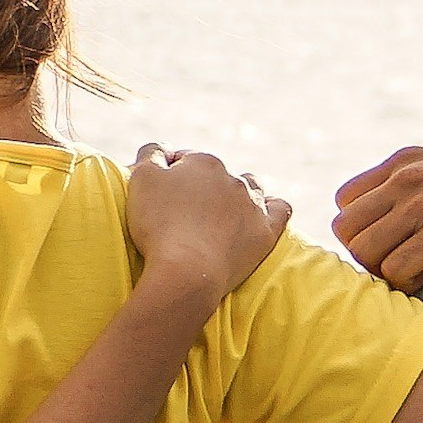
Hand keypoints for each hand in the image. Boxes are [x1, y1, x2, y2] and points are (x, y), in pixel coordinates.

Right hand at [123, 144, 290, 303]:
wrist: (187, 272)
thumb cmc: (159, 224)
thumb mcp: (141, 179)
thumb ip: (151, 154)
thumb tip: (163, 150)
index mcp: (203, 163)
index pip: (185, 160)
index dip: (169, 176)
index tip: (159, 197)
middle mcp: (233, 178)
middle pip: (216, 175)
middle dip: (202, 186)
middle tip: (182, 213)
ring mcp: (253, 205)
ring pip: (251, 186)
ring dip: (237, 193)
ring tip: (219, 213)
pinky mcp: (266, 232)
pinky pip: (280, 209)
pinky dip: (272, 207)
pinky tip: (261, 214)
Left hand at [332, 135, 422, 292]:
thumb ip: (422, 185)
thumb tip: (399, 219)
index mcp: (405, 161)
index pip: (345, 202)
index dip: (364, 230)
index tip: (394, 245)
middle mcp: (405, 177)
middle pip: (345, 229)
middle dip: (369, 255)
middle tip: (404, 265)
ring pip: (363, 252)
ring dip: (386, 272)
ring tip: (422, 271)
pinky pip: (395, 270)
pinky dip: (409, 283)